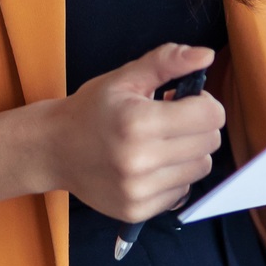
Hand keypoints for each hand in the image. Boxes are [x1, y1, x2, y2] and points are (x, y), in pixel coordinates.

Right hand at [43, 43, 223, 221]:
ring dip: (190, 152)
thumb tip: (206, 55)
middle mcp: (140, 160)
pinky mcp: (138, 210)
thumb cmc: (92, 110)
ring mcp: (139, 190)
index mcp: (138, 121)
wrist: (54, 150)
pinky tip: (152, 165)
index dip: (205, 102)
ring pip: (201, 168)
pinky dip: (175, 177)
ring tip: (162, 142)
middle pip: (210, 142)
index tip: (185, 100)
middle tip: (172, 120)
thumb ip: (168, 61)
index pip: (210, 115)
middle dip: (199, 126)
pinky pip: (183, 192)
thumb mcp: (126, 77)